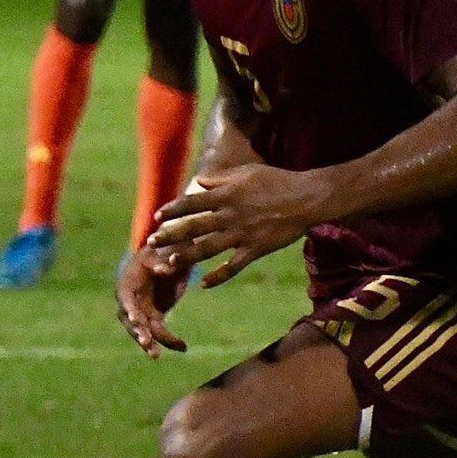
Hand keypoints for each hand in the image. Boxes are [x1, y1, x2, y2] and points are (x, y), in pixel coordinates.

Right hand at [116, 246, 187, 357]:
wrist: (166, 256)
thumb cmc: (160, 250)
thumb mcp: (161, 251)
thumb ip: (164, 259)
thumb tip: (169, 266)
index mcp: (129, 282)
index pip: (125, 297)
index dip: (128, 308)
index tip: (132, 318)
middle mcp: (131, 299)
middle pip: (131, 319)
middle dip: (138, 331)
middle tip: (146, 341)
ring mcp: (142, 310)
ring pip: (144, 330)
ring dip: (150, 343)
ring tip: (156, 355)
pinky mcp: (153, 316)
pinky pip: (158, 332)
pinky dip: (168, 341)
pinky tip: (183, 347)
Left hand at [146, 164, 326, 287]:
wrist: (306, 198)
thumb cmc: (276, 181)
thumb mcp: (245, 173)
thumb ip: (220, 179)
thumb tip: (198, 181)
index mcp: (226, 195)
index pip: (192, 202)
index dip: (172, 210)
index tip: (156, 217)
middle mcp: (230, 215)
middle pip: (194, 227)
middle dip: (170, 235)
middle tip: (151, 242)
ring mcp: (243, 234)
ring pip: (209, 248)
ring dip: (187, 256)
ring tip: (170, 262)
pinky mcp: (256, 249)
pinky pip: (233, 266)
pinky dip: (218, 276)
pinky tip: (204, 285)